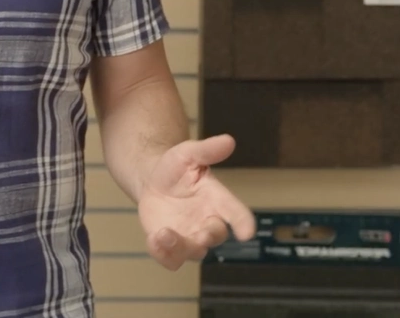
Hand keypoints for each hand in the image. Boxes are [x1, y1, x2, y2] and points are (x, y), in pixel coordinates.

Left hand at [137, 134, 255, 270]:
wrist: (153, 181)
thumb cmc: (177, 167)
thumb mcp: (188, 153)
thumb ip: (207, 150)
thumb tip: (228, 140)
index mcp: (217, 199)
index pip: (235, 211)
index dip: (242, 222)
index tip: (247, 232)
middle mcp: (207, 221)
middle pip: (215, 236)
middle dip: (209, 237)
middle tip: (201, 236)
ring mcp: (190, 236)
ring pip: (193, 253)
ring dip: (180, 248)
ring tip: (162, 235)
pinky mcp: (171, 246)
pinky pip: (171, 260)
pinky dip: (163, 255)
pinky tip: (153, 239)